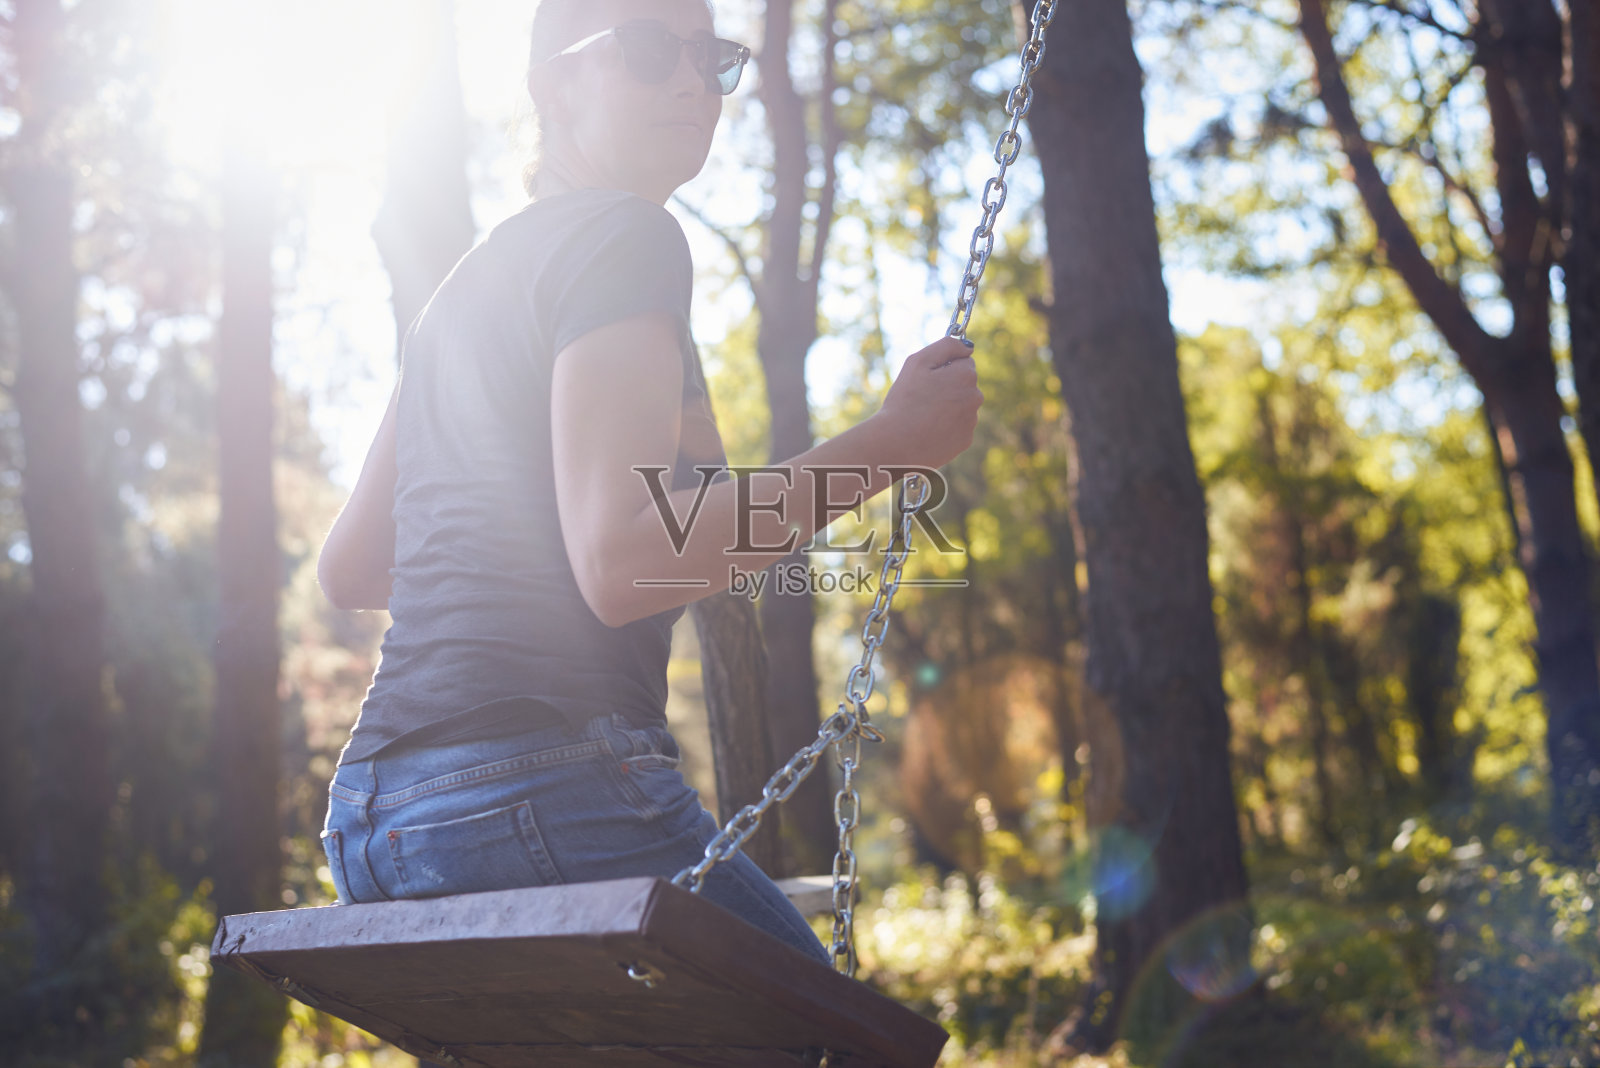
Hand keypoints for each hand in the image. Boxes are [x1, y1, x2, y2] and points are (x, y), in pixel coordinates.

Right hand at [875, 335, 983, 469]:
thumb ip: (946, 346)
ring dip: (949, 407)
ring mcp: (971, 420)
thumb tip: (968, 346)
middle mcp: (975, 397)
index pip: (964, 361)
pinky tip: (930, 430)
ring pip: (962, 406)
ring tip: (924, 415)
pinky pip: (958, 427)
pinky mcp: (965, 440)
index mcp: (966, 375)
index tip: (929, 378)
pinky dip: (947, 426)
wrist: (897, 443)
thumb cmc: (905, 400)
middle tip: (924, 397)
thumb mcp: (918, 362)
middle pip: (965, 384)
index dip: (945, 368)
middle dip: (949, 386)